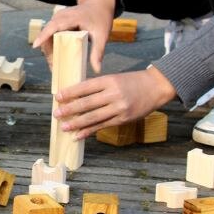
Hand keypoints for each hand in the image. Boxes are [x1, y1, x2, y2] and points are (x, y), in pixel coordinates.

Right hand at [33, 0, 115, 72]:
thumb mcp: (102, 36)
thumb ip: (98, 52)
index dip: (44, 35)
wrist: (98, 4)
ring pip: (47, 35)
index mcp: (72, 18)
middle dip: (48, 51)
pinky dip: (51, 45)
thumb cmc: (100, 18)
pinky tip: (56, 57)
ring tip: (54, 65)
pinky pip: (50, 33)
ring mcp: (57, 17)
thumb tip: (97, 69)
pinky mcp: (56, 21)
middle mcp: (61, 16)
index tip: (35, 45)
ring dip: (49, 50)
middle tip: (53, 68)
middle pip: (48, 34)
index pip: (54, 26)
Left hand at [53, 66, 176, 138]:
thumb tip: (75, 95)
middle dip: (69, 109)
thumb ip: (97, 86)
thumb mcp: (114, 78)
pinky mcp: (123, 119)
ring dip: (77, 123)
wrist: (156, 87)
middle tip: (56, 114)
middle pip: (87, 103)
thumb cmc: (132, 81)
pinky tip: (78, 135)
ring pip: (93, 117)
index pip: (85, 87)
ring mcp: (119, 108)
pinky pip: (102, 126)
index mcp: (109, 80)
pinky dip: (89, 131)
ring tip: (64, 127)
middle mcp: (114, 94)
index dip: (70, 92)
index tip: (57, 97)